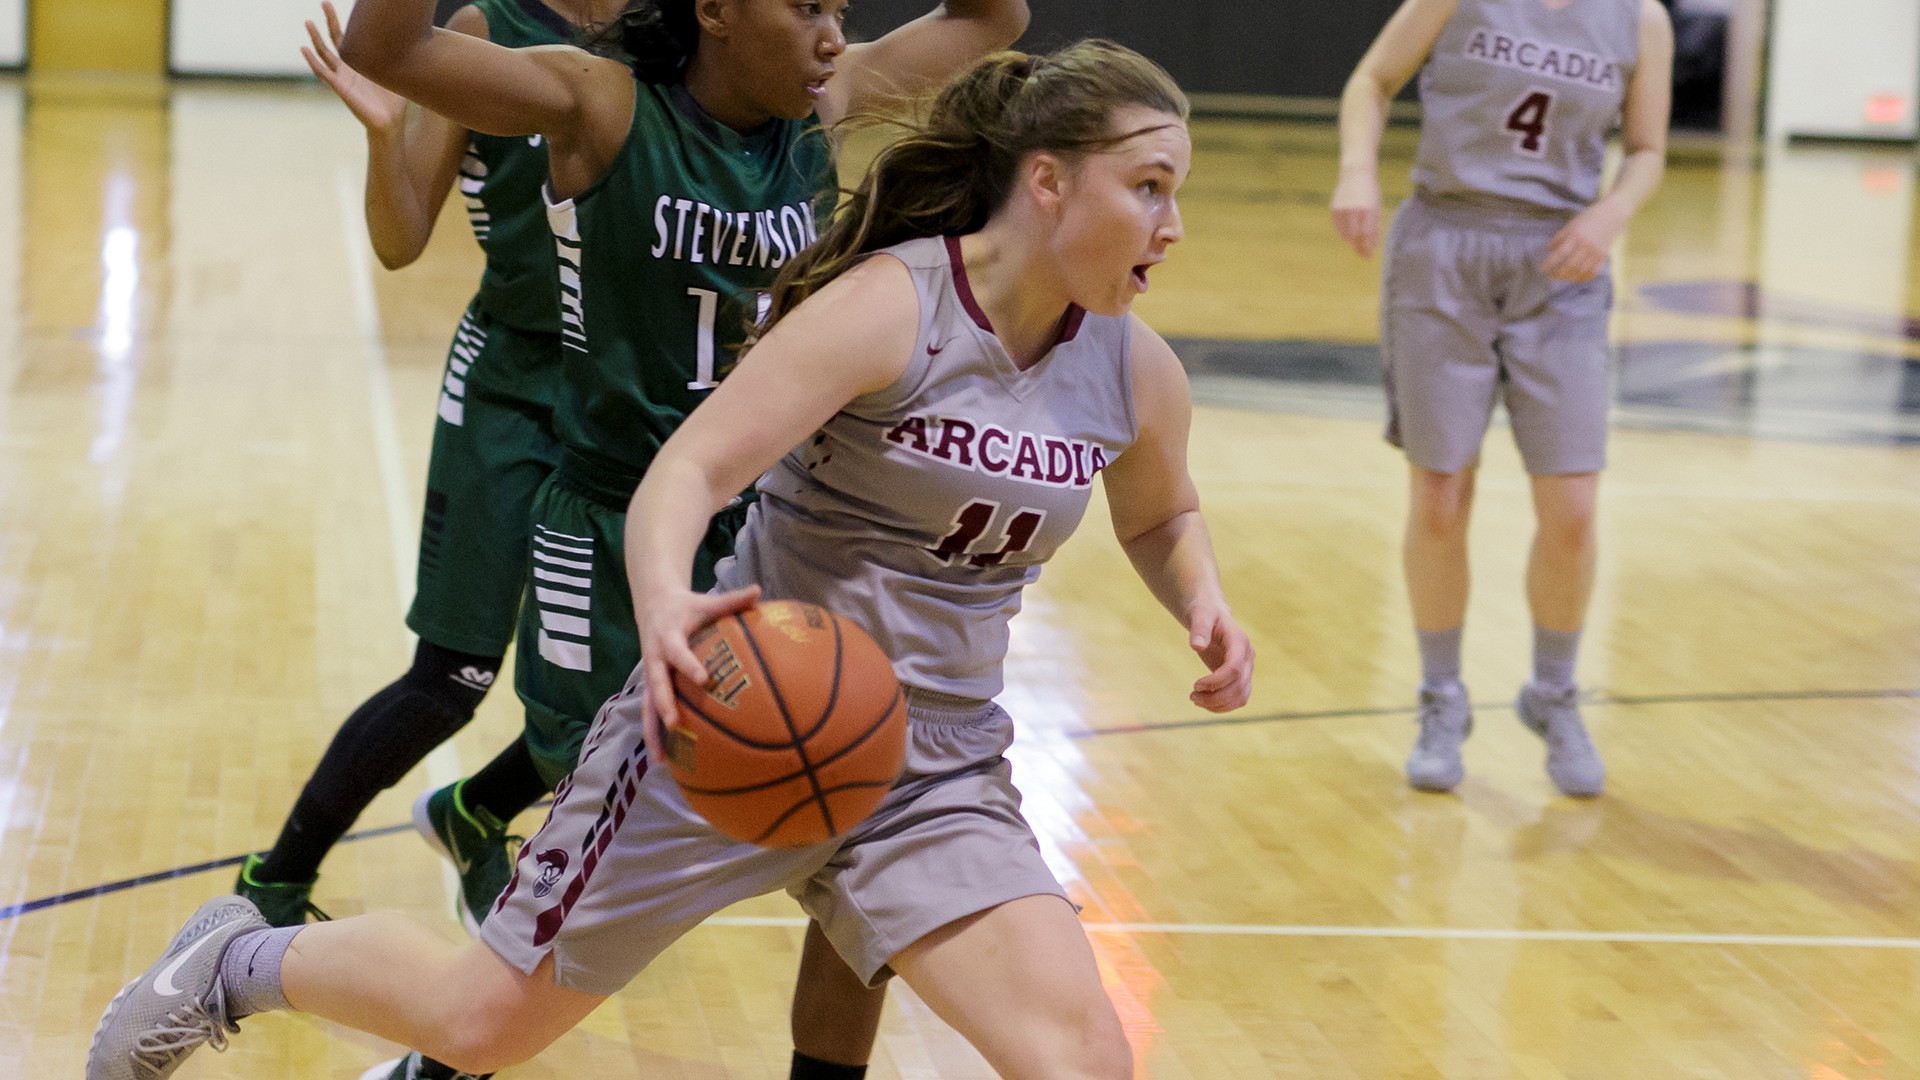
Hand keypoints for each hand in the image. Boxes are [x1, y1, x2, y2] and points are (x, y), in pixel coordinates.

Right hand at [302, 0, 406, 132]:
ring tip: (308, 22)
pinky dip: (312, 61)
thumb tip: (414, 38)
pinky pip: (322, 73)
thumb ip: (400, 57)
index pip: (349, 36)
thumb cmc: (394, 100)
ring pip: (324, 53)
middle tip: (323, 2)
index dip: (347, 22)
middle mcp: (348, 67)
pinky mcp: (340, 88)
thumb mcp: (397, 73)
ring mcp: (342, 77)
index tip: (345, 7)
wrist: (391, 122)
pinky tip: (304, 50)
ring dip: (315, 38)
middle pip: (334, 39)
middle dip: (329, 21)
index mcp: (360, 62)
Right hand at [637, 583, 762, 761]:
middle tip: (675, 723)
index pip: (678, 652)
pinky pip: (649, 711)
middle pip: (657, 684)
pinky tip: (664, 757)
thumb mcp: (707, 601)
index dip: (688, 665)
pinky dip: (654, 733)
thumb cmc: (686, 606)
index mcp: (668, 637)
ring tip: (661, 758)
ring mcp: (650, 674)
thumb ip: (732, 600)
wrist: (652, 605)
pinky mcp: (650, 685)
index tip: (704, 679)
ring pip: (647, 705)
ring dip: (652, 730)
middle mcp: (655, 658)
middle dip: (664, 704)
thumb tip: (760, 591)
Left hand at [1185, 601, 1253, 712]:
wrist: (1211, 614)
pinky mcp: (1241, 677)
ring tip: (1195, 700)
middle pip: (1239, 687)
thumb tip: (1196, 645)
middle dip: (1215, 697)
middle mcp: (1247, 657)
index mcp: (1239, 642)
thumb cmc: (1205, 612)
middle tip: (1192, 697)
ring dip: (1219, 705)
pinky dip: (1222, 706)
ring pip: (1241, 697)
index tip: (1196, 685)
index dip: (1216, 681)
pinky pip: (1238, 699)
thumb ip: (1199, 629)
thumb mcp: (1200, 615)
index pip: (1234, 669)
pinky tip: (1204, 702)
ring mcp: (1247, 669)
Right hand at [1330, 170, 1383, 257]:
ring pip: (1345, 235)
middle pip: (1355, 237)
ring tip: (1357, 241)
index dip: (1367, 246)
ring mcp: (1343, 210)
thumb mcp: (1376, 208)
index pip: (1367, 234)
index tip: (1369, 255)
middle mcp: (1354, 210)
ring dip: (1352, 240)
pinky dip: (1344, 232)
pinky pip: (1338, 228)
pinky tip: (1349, 230)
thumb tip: (1371, 247)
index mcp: (1368, 209)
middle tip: (1363, 255)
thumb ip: (1374, 228)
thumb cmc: (1370, 193)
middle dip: (1359, 248)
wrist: (1356, 174)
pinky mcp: (1334, 209)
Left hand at [1540, 202, 1624, 282]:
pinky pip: (1593, 272)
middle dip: (1558, 273)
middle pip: (1570, 265)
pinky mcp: (1603, 256)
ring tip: (1562, 277)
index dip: (1550, 263)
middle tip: (1551, 275)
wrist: (1612, 214)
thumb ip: (1560, 237)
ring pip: (1581, 271)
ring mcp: (1596, 252)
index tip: (1542, 269)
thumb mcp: (1572, 224)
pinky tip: (1575, 278)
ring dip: (1569, 277)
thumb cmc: (1589, 217)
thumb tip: (1548, 249)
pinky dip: (1583, 278)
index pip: (1560, 253)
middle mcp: (1586, 245)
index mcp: (1576, 236)